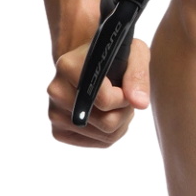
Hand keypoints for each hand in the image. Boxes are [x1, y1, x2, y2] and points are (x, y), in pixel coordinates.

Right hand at [47, 34, 150, 148]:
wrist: (93, 63)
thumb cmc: (115, 56)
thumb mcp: (134, 53)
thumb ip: (138, 75)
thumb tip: (140, 103)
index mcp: (69, 67)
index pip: (105, 100)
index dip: (125, 97)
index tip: (126, 86)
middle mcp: (56, 91)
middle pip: (107, 122)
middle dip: (125, 111)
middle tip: (124, 95)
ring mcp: (55, 113)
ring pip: (106, 136)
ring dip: (121, 122)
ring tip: (116, 102)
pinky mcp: (59, 131)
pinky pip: (99, 143)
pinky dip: (112, 132)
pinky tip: (108, 113)